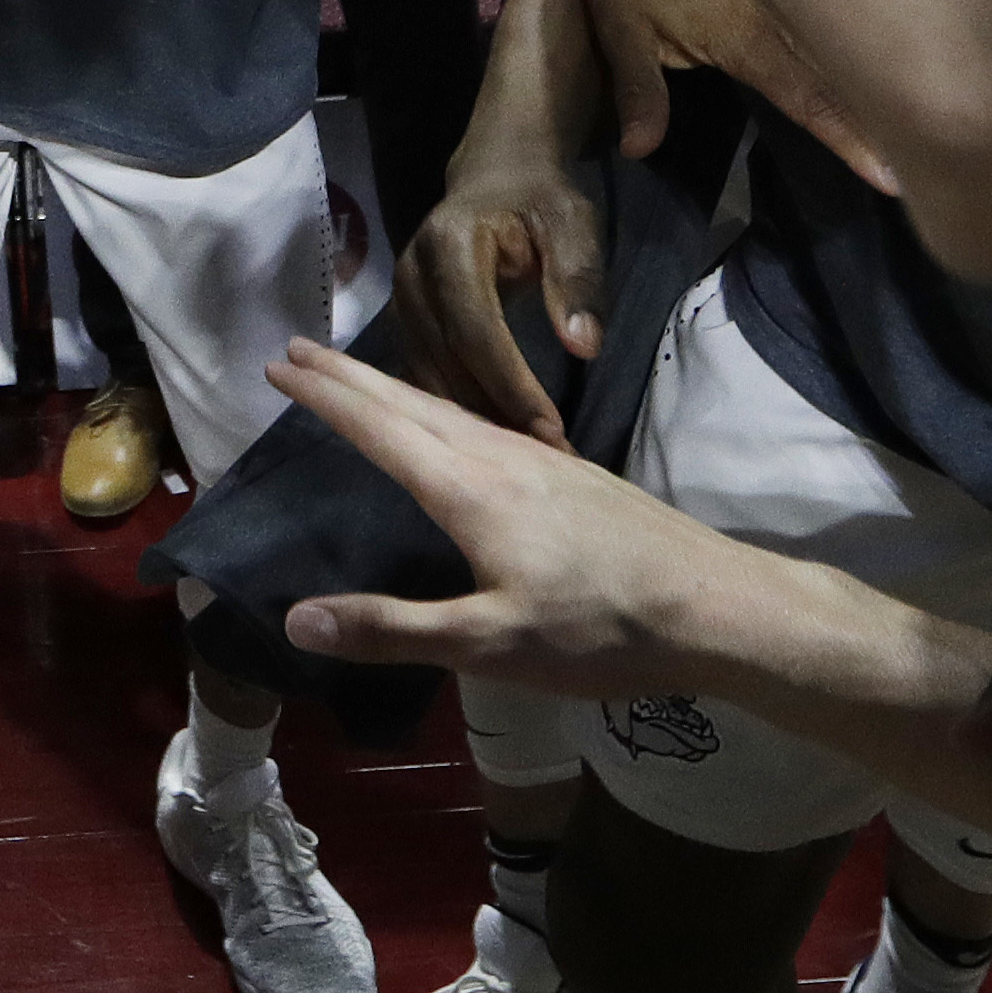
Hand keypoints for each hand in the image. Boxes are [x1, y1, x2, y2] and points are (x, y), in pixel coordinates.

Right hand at [271, 339, 737, 697]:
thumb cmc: (600, 630)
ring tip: (358, 379)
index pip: (379, 429)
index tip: (276, 366)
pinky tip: (453, 427)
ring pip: (450, 408)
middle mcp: (501, 458)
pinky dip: (441, 408)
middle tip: (298, 347)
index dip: (325, 397)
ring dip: (394, 388)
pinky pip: (485, 422)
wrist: (715, 605)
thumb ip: (393, 629)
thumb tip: (296, 618)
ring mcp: (542, 463)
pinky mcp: (573, 476)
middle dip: (350, 375)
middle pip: (410, 402)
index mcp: (470, 490)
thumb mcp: (491, 645)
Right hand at [393, 141, 602, 438]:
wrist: (495, 173)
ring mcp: (399, 300)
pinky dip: (456, 407)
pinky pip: (422, 373)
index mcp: (449, 246)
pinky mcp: (402, 321)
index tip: (549, 430)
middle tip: (541, 458)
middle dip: (493, 413)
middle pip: (446, 360)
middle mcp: (411, 275)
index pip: (476, 330)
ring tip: (520, 458)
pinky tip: (491, 435)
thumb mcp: (571, 223)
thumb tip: (583, 346)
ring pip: (427, 375)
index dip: (510, 383)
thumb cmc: (538, 198)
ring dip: (472, 418)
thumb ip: (578, 279)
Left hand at [552, 0, 895, 185]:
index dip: (848, 138)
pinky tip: (883, 59)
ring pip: (843, 39)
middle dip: (884, 115)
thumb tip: (639, 150)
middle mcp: (777, 13)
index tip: (890, 175)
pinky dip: (856, 39)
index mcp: (745, 34)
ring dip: (879, 74)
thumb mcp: (619, 33)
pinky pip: (826, 13)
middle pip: (842, 72)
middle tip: (934, 155)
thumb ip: (639, 92)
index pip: (808, 98)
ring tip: (926, 115)